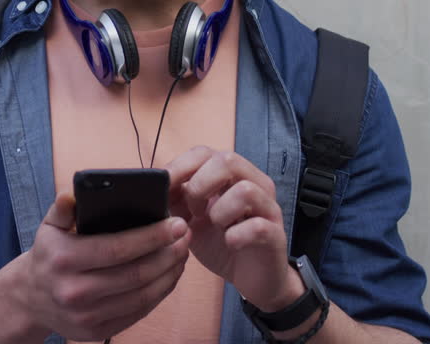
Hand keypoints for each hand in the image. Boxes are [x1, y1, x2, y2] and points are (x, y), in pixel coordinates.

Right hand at [15, 192, 190, 340]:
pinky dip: (159, 293)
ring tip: (182, 253)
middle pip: (135, 274)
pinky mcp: (96, 332)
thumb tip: (73, 194)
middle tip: (186, 236)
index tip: (176, 224)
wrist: (30, 299)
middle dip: (168, 254)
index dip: (151, 236)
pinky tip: (169, 275)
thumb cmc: (49, 255)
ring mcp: (86, 317)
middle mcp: (74, 292)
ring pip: (141, 295)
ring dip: (169, 274)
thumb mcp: (49, 227)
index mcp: (64, 260)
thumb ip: (63, 208)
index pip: (117, 248)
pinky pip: (138, 312)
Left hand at [166, 147, 300, 311]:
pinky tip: (230, 243)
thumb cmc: (221, 243)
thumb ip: (176, 199)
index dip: (180, 167)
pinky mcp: (276, 235)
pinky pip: (258, 226)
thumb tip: (154, 184)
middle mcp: (254, 184)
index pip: (204, 153)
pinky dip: (237, 235)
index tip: (165, 188)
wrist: (252, 277)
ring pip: (245, 190)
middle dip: (200, 185)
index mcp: (231, 175)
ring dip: (220, 210)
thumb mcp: (191, 218)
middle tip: (193, 211)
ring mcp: (268, 208)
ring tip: (215, 226)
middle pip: (227, 160)